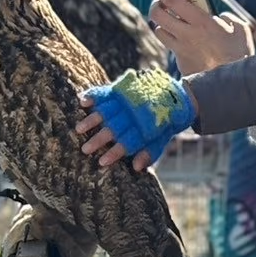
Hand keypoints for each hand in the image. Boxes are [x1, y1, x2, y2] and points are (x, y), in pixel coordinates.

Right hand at [77, 68, 196, 171]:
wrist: (176, 96)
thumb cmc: (164, 124)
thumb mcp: (161, 140)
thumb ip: (149, 153)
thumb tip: (136, 168)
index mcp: (145, 129)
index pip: (128, 143)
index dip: (115, 153)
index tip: (102, 162)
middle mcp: (135, 114)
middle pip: (114, 128)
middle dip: (99, 140)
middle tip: (85, 149)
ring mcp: (129, 100)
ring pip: (107, 110)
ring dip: (92, 120)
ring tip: (79, 129)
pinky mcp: (124, 88)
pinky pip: (107, 91)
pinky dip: (94, 96)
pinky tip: (83, 102)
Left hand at [146, 0, 255, 73]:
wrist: (233, 85)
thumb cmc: (240, 55)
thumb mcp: (241, 30)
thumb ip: (228, 18)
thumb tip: (220, 17)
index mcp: (202, 22)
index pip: (172, 1)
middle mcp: (187, 35)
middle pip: (157, 15)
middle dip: (155, 5)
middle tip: (161, 3)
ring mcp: (181, 50)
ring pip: (159, 31)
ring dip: (162, 24)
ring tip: (172, 22)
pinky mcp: (181, 64)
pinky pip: (171, 48)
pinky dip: (174, 42)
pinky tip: (186, 43)